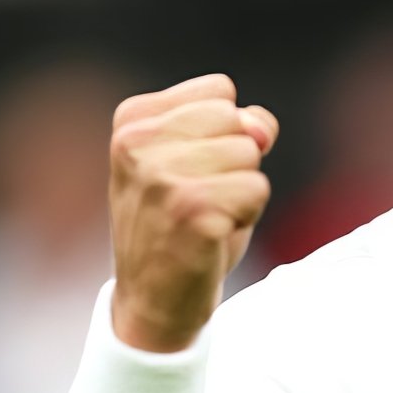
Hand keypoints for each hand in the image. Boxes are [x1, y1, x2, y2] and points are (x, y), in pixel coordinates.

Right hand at [107, 74, 278, 351]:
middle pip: (237, 120)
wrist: (151, 300)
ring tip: (205, 217)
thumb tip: (260, 129)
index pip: (219, 91)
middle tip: (199, 199)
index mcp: (132, 120)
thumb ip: (238, 125)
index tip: (189, 169)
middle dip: (235, 161)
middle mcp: (138, 142)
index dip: (223, 132)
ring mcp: (162, 176)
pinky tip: (211, 236)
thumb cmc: (180, 223)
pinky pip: (257, 190)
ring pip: (251, 155)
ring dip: (242, 191)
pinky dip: (247, 217)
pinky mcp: (192, 209)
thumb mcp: (200, 160)